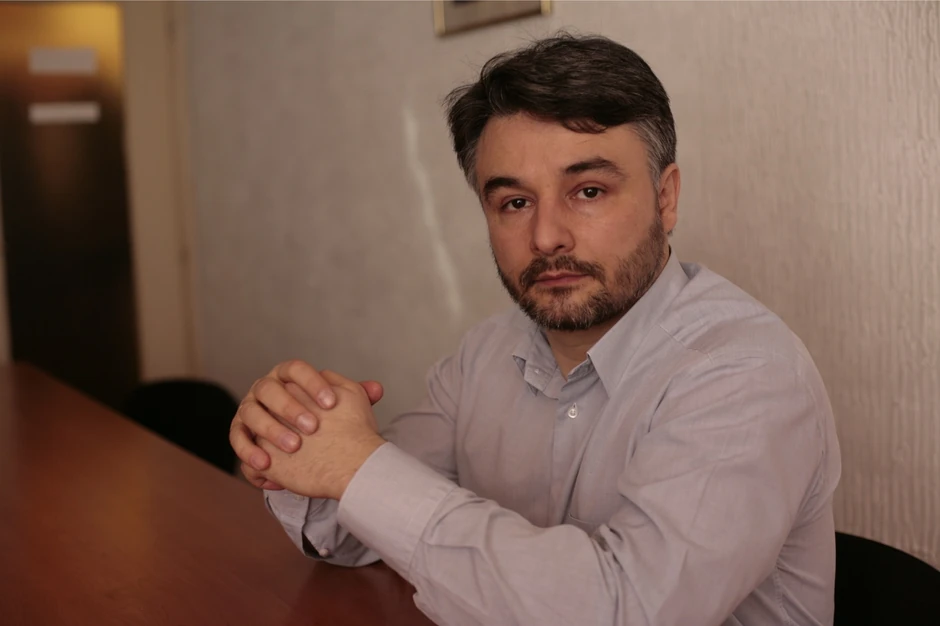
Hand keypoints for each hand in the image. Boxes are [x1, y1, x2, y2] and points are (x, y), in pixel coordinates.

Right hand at [229, 360, 383, 488]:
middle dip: (290, 407)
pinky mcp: (240, 434)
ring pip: (250, 414)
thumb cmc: (326, 422)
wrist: (309, 447)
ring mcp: (249, 409)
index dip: (312, 383)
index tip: (332, 403)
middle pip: (269, 389)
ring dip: (271, 429)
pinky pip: (238, 440)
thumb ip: (357, 397)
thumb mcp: (341, 408)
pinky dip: (249, 452)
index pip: (295, 369)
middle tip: (312, 427)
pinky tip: (267, 465)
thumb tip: (376, 389)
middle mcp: (264, 388)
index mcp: (288, 375)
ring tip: (294, 448)